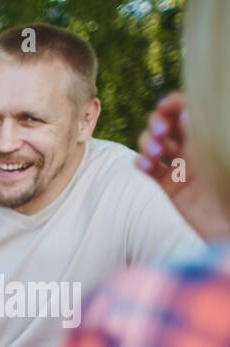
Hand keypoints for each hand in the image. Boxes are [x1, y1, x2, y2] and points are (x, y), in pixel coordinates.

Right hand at [137, 91, 229, 239]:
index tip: (169, 106)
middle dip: (158, 121)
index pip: (188, 111)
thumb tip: (188, 111)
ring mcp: (175, 170)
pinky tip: (144, 166)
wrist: (224, 228)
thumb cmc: (228, 189)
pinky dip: (139, 163)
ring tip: (154, 151)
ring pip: (151, 144)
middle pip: (166, 124)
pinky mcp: (161, 190)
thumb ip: (207, 132)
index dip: (176, 103)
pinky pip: (143, 170)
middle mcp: (193, 152)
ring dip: (147, 141)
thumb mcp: (222, 154)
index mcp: (211, 139)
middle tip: (162, 130)